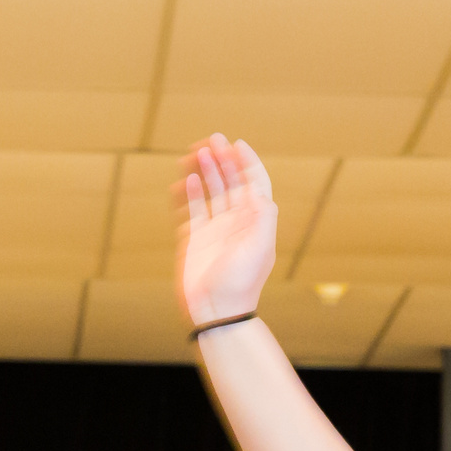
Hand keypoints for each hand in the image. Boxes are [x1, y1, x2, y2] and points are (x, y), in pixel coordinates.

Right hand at [174, 135, 277, 329]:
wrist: (216, 312)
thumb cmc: (241, 283)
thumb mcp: (261, 248)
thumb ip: (264, 216)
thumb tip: (261, 191)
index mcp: (255, 221)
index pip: (254, 183)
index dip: (248, 162)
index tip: (237, 144)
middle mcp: (236, 222)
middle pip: (231, 182)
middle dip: (223, 159)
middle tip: (213, 139)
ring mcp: (215, 230)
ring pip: (210, 191)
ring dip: (205, 171)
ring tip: (196, 152)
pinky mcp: (194, 239)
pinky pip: (191, 209)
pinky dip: (189, 193)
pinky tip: (186, 179)